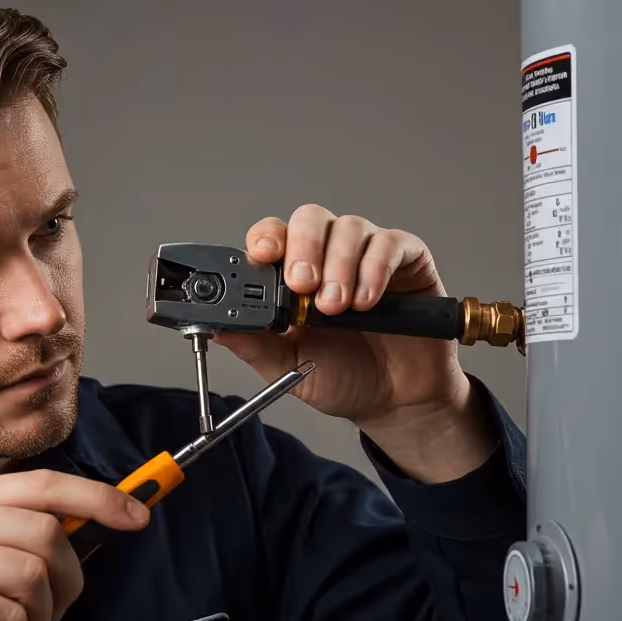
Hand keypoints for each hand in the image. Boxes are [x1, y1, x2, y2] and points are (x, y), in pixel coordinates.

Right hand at [0, 470, 149, 620]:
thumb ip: (28, 537)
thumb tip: (108, 518)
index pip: (43, 484)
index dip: (97, 498)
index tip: (138, 516)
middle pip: (48, 533)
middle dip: (67, 582)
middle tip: (48, 612)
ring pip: (35, 577)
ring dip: (37, 618)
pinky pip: (13, 618)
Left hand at [214, 205, 494, 481]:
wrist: (396, 401)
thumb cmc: (344, 378)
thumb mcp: (289, 367)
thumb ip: (255, 344)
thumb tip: (216, 326)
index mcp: (293, 278)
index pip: (273, 238)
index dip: (265, 239)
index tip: (263, 256)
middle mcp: (328, 256)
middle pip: (308, 219)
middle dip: (303, 248)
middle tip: (302, 285)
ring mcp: (366, 255)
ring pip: (348, 227)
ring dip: (339, 265)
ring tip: (338, 307)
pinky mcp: (406, 260)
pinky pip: (388, 243)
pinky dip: (374, 269)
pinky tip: (366, 300)